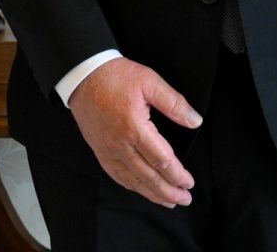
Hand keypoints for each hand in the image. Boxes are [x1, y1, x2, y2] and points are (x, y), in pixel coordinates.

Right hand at [66, 57, 201, 207]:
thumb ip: (173, 103)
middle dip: (169, 191)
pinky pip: (116, 175)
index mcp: (135, 127)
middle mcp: (120, 144)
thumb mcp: (149, 81)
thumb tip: (194, 120)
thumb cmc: (114, 76)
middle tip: (185, 199)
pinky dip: (131, 186)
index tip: (189, 182)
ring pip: (132, 180)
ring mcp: (107, 149)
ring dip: (152, 193)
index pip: (162, 160)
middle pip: (149, 176)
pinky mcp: (99, 150)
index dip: (178, 175)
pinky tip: (141, 188)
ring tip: (168, 201)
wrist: (82, 75)